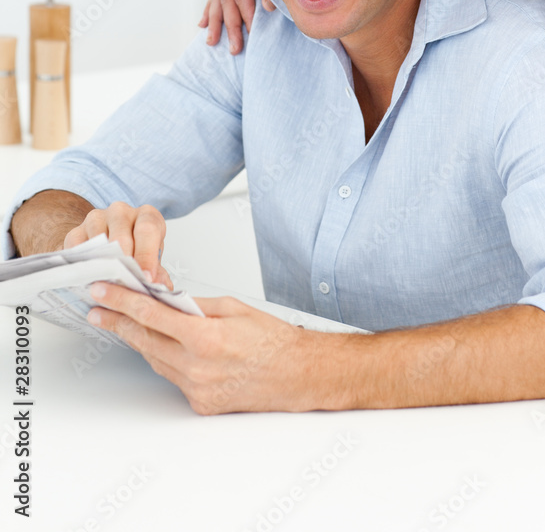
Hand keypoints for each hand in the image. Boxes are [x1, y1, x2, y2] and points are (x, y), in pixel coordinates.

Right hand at [64, 202, 171, 288]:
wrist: (109, 246)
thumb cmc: (136, 251)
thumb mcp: (152, 260)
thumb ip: (158, 273)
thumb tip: (160, 286)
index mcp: (146, 215)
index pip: (147, 230)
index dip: (147, 255)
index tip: (146, 278)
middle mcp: (121, 211)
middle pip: (121, 237)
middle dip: (124, 264)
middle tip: (125, 286)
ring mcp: (96, 218)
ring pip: (98, 242)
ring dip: (102, 266)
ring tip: (107, 286)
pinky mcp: (76, 232)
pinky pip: (77, 250)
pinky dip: (83, 266)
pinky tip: (89, 280)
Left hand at [87, 284, 326, 413]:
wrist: (297, 374)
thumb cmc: (273, 340)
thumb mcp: (233, 307)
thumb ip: (196, 306)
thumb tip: (167, 301)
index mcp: (206, 338)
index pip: (151, 315)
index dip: (122, 302)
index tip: (103, 292)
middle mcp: (197, 367)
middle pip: (145, 340)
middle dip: (118, 322)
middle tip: (98, 308)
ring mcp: (197, 388)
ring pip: (155, 359)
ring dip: (139, 340)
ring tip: (124, 323)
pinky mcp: (200, 403)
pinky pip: (172, 376)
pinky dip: (165, 358)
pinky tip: (161, 345)